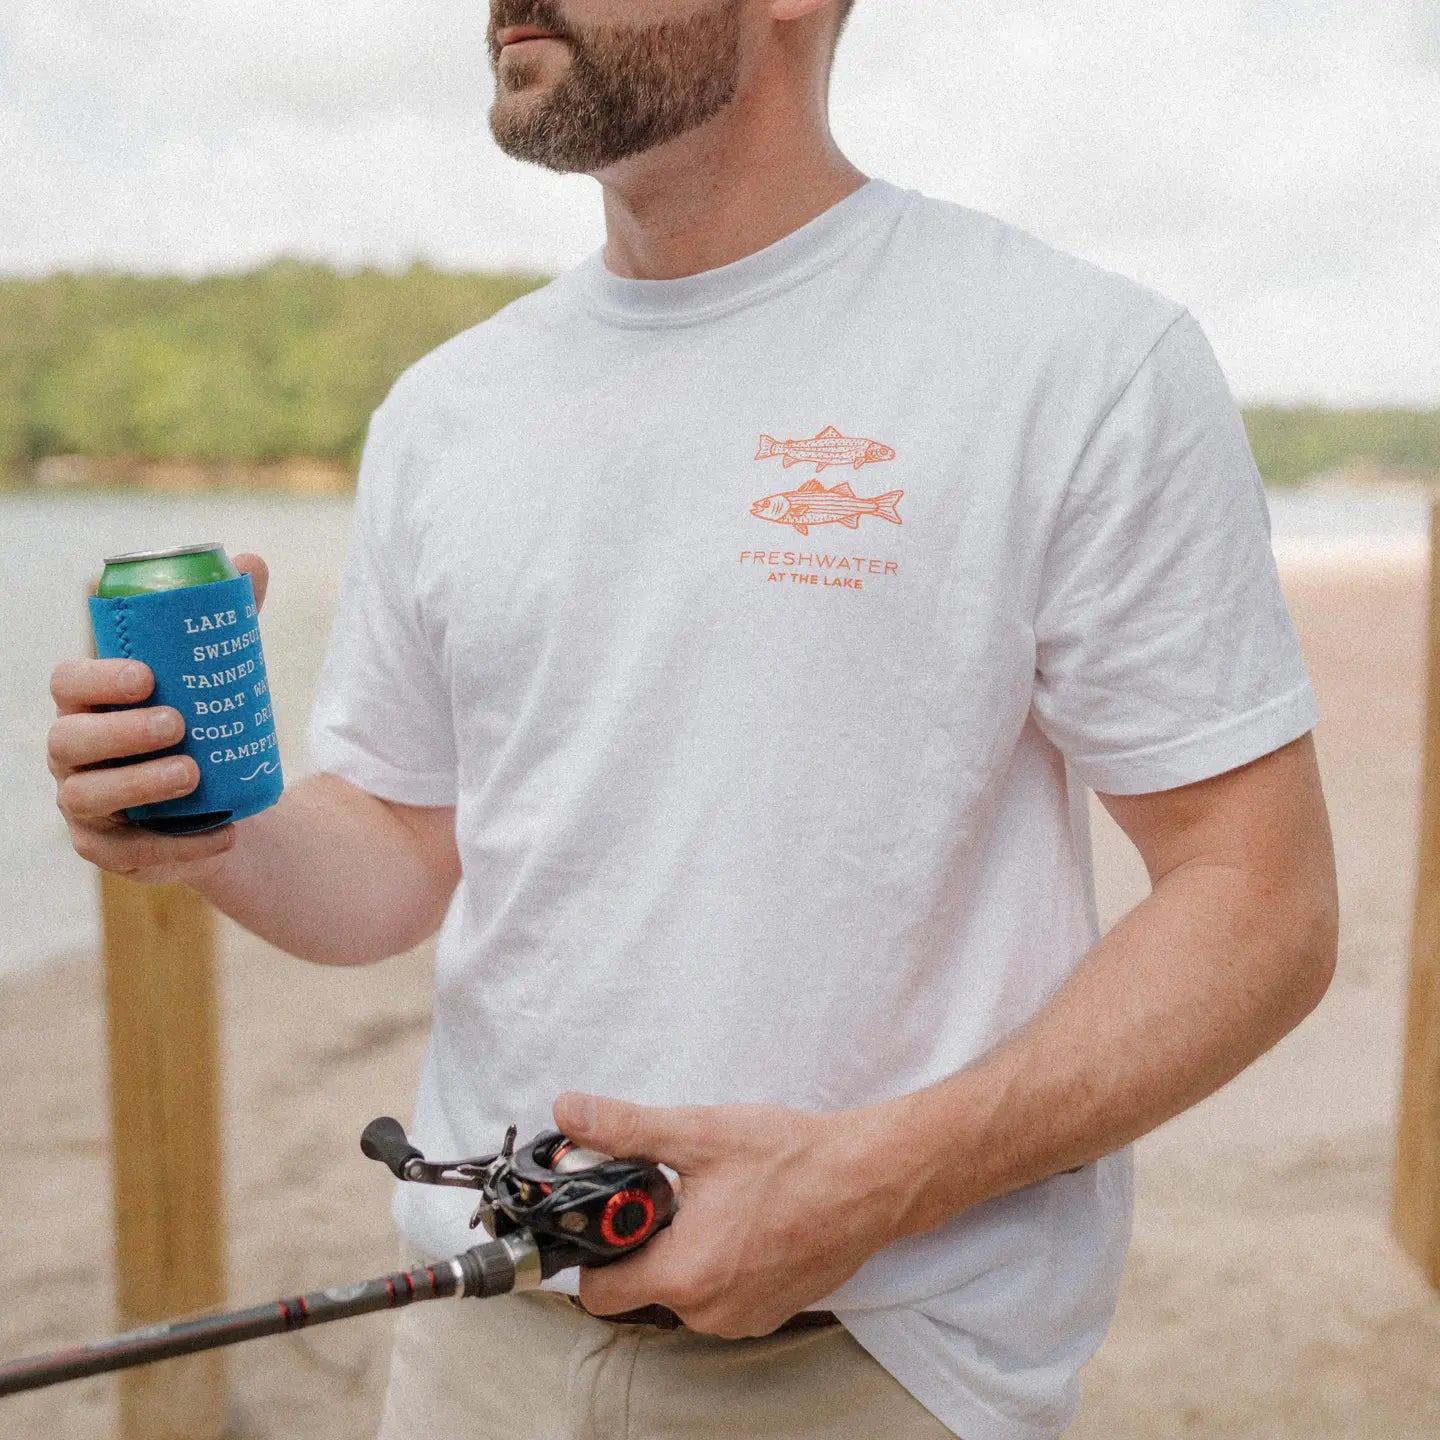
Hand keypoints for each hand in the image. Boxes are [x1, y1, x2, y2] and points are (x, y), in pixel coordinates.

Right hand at [49, 553, 268, 884]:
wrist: (221, 798)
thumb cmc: (203, 720)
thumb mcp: (214, 674)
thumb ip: (228, 621)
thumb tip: (250, 561)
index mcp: (88, 703)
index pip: (68, 682)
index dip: (97, 677)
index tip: (147, 675)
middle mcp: (72, 753)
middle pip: (69, 741)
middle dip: (119, 733)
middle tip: (178, 723)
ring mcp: (83, 805)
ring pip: (86, 798)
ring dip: (139, 785)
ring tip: (194, 773)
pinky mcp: (108, 850)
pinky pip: (129, 853)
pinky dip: (179, 846)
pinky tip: (224, 834)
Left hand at [552, 1091, 905, 1337]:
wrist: (871, 1180)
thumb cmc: (794, 1159)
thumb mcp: (701, 1134)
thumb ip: (627, 1129)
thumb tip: (571, 1113)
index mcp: (685, 1274)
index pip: (598, 1292)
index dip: (593, 1250)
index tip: (614, 1212)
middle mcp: (711, 1312)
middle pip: (640, 1287)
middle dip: (645, 1241)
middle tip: (673, 1191)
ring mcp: (744, 1318)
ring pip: (682, 1291)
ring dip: (684, 1252)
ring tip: (716, 1200)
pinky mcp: (770, 1313)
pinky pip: (720, 1296)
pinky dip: (719, 1263)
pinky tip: (743, 1219)